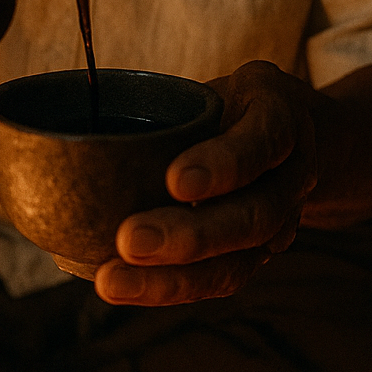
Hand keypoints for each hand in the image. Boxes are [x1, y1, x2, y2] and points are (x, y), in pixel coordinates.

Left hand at [95, 60, 318, 305]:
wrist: (293, 139)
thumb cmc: (233, 106)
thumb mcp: (220, 84)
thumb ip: (174, 107)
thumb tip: (79, 137)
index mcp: (283, 119)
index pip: (262, 142)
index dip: (223, 164)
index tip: (176, 180)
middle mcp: (291, 178)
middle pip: (253, 216)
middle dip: (191, 235)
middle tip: (130, 239)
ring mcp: (280, 225)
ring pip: (235, 264)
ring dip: (172, 278)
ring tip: (112, 280)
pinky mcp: (254, 256)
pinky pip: (217, 281)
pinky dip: (167, 288)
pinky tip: (122, 285)